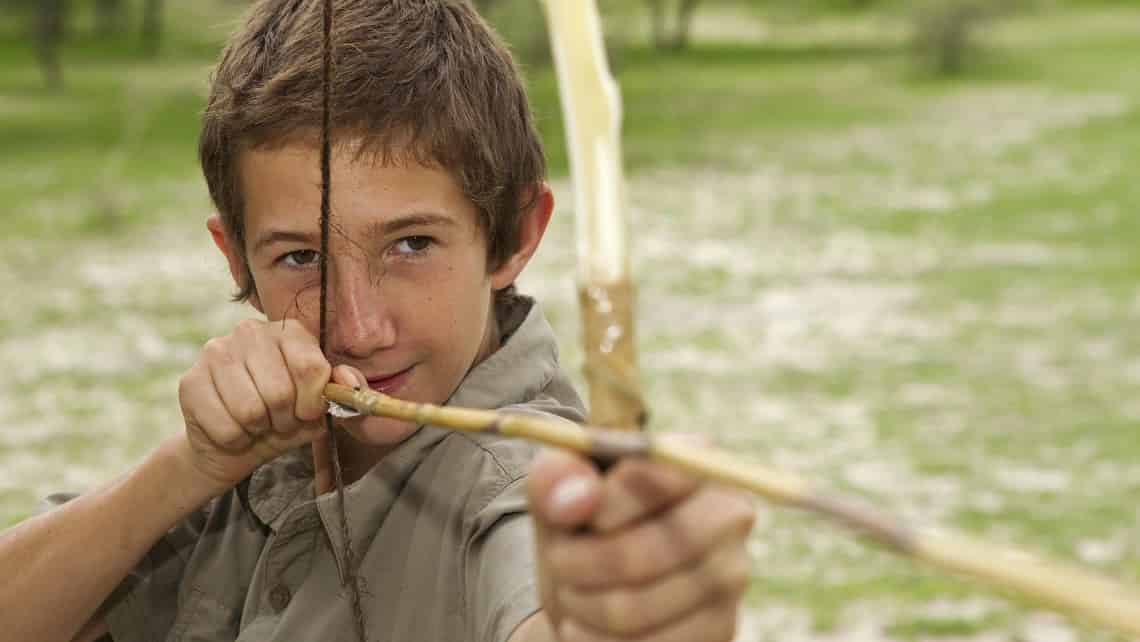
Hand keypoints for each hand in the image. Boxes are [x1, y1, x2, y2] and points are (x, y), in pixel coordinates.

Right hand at [175, 318, 340, 493]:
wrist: (234, 444)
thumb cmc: (282, 419)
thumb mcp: (319, 407)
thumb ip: (343, 392)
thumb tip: (350, 384)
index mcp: (288, 331)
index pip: (310, 368)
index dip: (312, 402)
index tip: (307, 412)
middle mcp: (250, 331)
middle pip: (279, 391)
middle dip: (284, 419)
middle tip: (277, 421)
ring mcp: (215, 352)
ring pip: (250, 410)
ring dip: (258, 430)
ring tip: (256, 424)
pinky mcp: (190, 381)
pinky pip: (225, 426)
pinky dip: (235, 440)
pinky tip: (233, 429)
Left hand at [528, 440, 755, 641]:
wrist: (595, 592)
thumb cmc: (582, 528)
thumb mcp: (558, 494)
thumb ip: (556, 479)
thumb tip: (573, 499)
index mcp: (694, 461)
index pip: (658, 477)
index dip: (603, 503)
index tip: (565, 515)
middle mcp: (729, 514)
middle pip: (650, 549)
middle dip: (582, 562)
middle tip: (558, 561)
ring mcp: (731, 576)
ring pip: (635, 607)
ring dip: (582, 604)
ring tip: (571, 594)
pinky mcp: (721, 629)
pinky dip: (594, 641)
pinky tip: (586, 627)